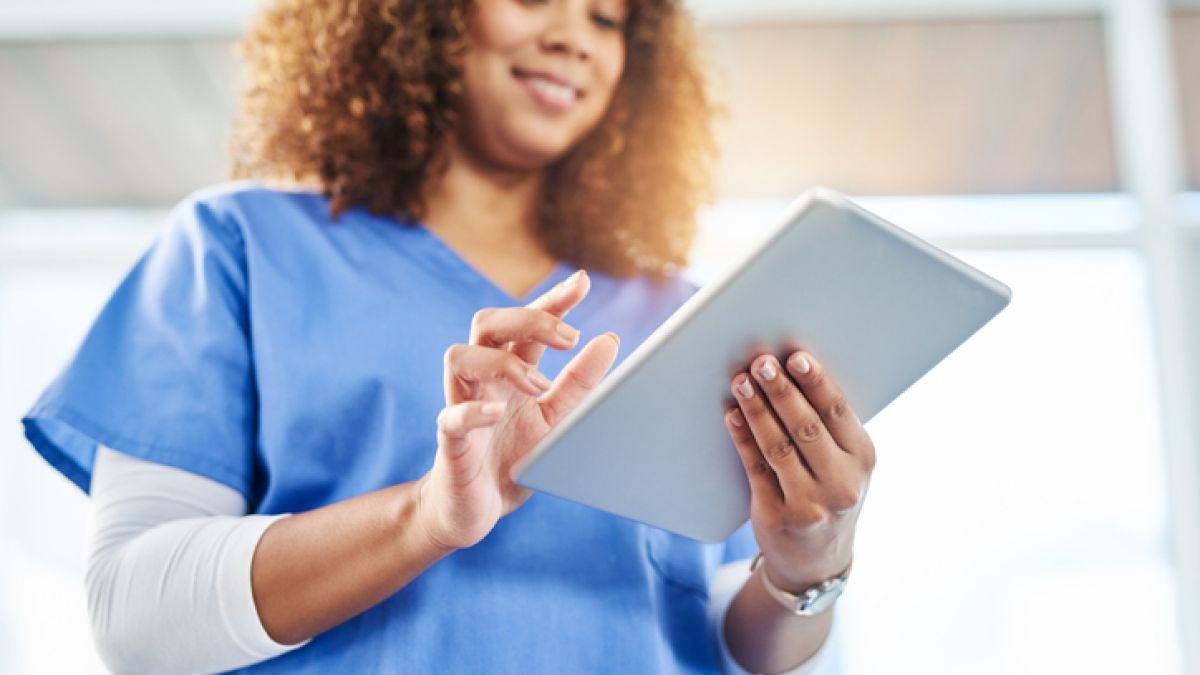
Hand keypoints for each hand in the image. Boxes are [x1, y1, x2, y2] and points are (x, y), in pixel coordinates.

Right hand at [417, 270, 620, 550]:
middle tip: (570, 338)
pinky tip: (495, 413)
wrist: (475, 511)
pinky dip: (471, 411)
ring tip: (538, 384)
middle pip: (488, 323)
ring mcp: (461, 406)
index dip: (551, 300)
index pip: (525, 323)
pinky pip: (450, 417)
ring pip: (459, 356)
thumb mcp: (556, 419)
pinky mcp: (449, 443)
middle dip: (528, 319)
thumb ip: (579, 383)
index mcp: (510, 371)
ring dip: (502, 362)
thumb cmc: (512, 460)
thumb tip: (609, 340)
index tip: (582, 283)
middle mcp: (482, 380)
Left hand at [725, 350, 875, 591]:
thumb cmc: (829, 494)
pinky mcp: (778, 516)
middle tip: (761, 363)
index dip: (816, 382)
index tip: (796, 357)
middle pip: (806, 427)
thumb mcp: (845, 464)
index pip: (838, 412)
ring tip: (741, 382)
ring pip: (778, 447)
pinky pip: (756, 469)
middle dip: (781, 391)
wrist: (817, 561)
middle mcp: (841, 483)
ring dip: (757, 410)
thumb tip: (791, 373)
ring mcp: (809, 504)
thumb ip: (828, 427)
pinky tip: (732, 415)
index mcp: (862, 458)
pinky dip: (742, 438)